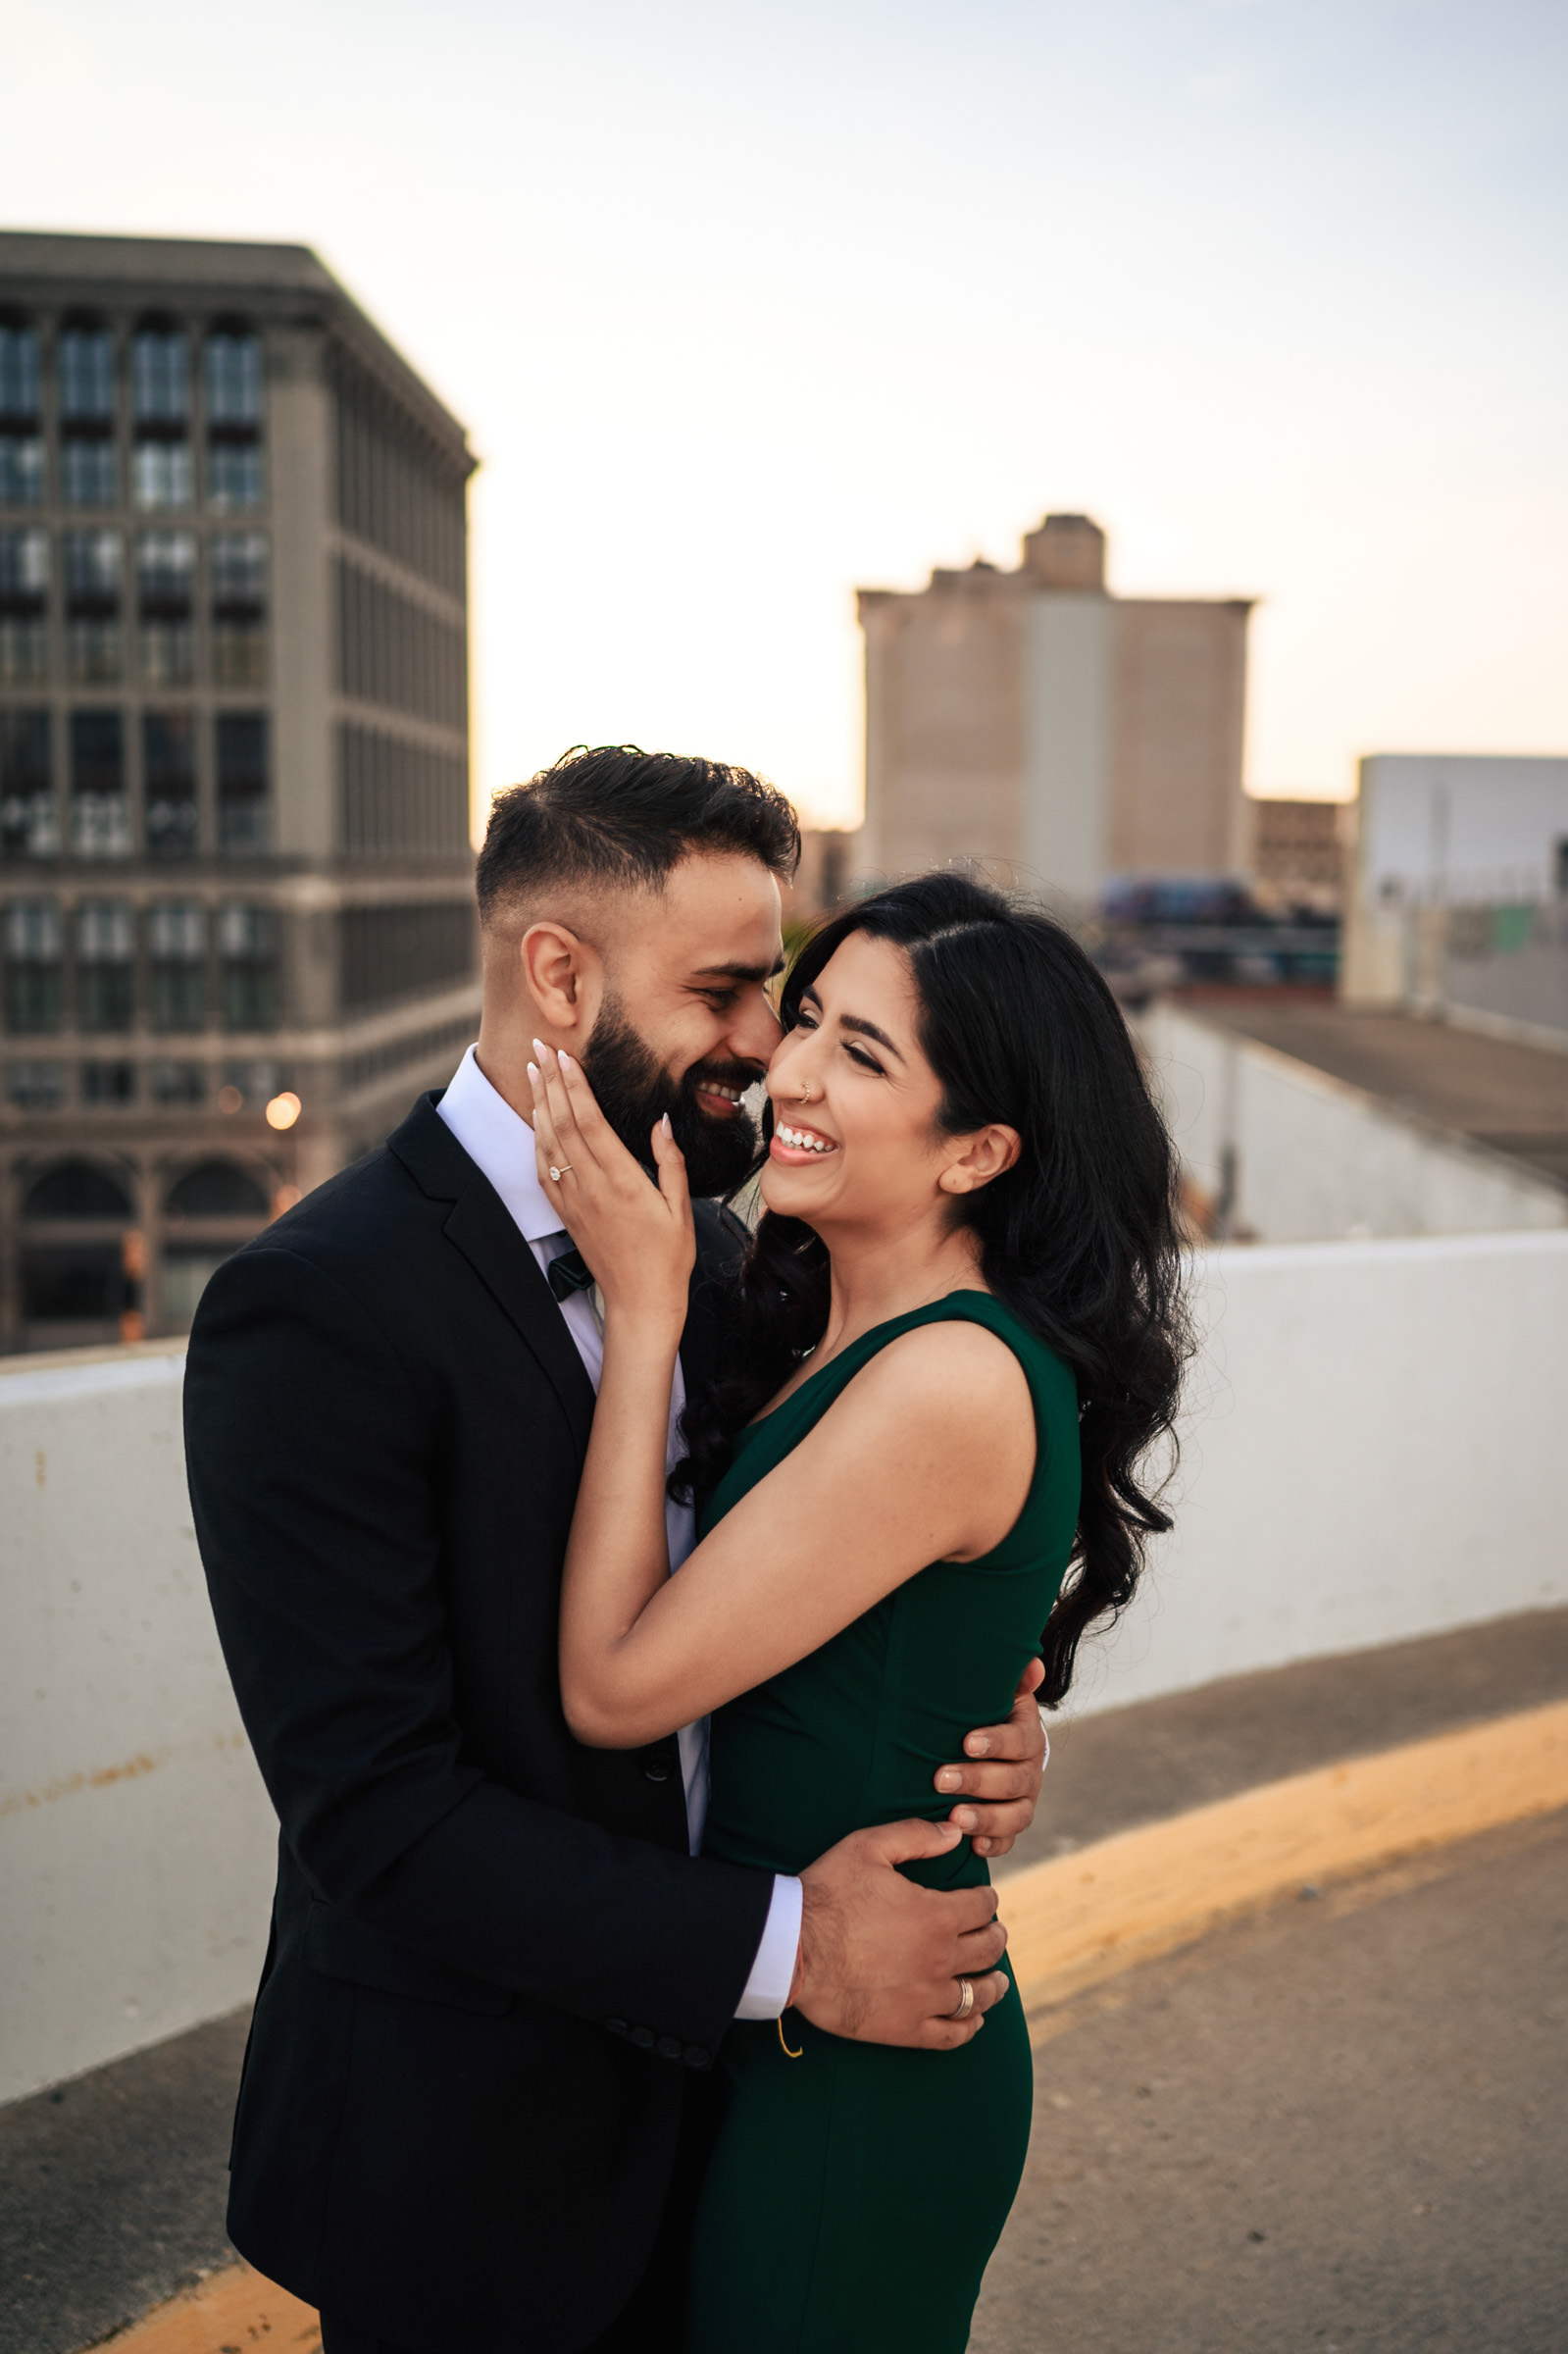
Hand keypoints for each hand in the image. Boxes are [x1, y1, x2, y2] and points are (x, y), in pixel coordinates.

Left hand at [528, 1042, 693, 1332]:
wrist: (639, 1302)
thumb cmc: (668, 1258)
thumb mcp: (681, 1209)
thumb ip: (670, 1163)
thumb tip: (662, 1123)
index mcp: (622, 1181)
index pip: (590, 1122)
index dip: (574, 1085)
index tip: (564, 1056)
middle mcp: (591, 1187)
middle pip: (563, 1123)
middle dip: (550, 1082)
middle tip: (539, 1048)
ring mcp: (574, 1200)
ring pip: (548, 1142)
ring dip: (539, 1103)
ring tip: (532, 1071)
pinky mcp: (566, 1213)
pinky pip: (544, 1169)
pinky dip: (537, 1139)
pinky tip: (536, 1119)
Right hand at [790, 1819, 1009, 2050]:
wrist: (792, 1950)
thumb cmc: (827, 1894)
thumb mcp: (868, 1847)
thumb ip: (916, 1836)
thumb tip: (954, 1832)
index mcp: (937, 1915)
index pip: (982, 1907)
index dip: (986, 1900)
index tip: (983, 1900)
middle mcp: (940, 1958)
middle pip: (988, 1949)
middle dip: (994, 1936)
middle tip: (994, 1933)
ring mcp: (926, 1998)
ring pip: (978, 1995)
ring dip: (993, 1984)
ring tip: (996, 1980)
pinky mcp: (906, 2029)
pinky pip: (953, 2034)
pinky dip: (969, 2026)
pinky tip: (973, 2019)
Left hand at [934, 1655, 1047, 1857]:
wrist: (991, 1745)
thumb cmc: (985, 1714)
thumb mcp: (997, 1693)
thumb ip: (1012, 1678)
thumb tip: (1033, 1663)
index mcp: (1027, 1735)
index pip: (1020, 1740)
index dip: (996, 1742)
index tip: (967, 1742)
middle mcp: (1030, 1771)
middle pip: (1014, 1781)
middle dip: (977, 1781)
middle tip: (941, 1779)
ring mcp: (1023, 1801)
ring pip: (1015, 1815)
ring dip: (985, 1818)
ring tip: (955, 1817)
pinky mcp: (1011, 1825)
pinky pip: (1008, 1841)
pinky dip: (993, 1845)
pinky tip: (973, 1847)